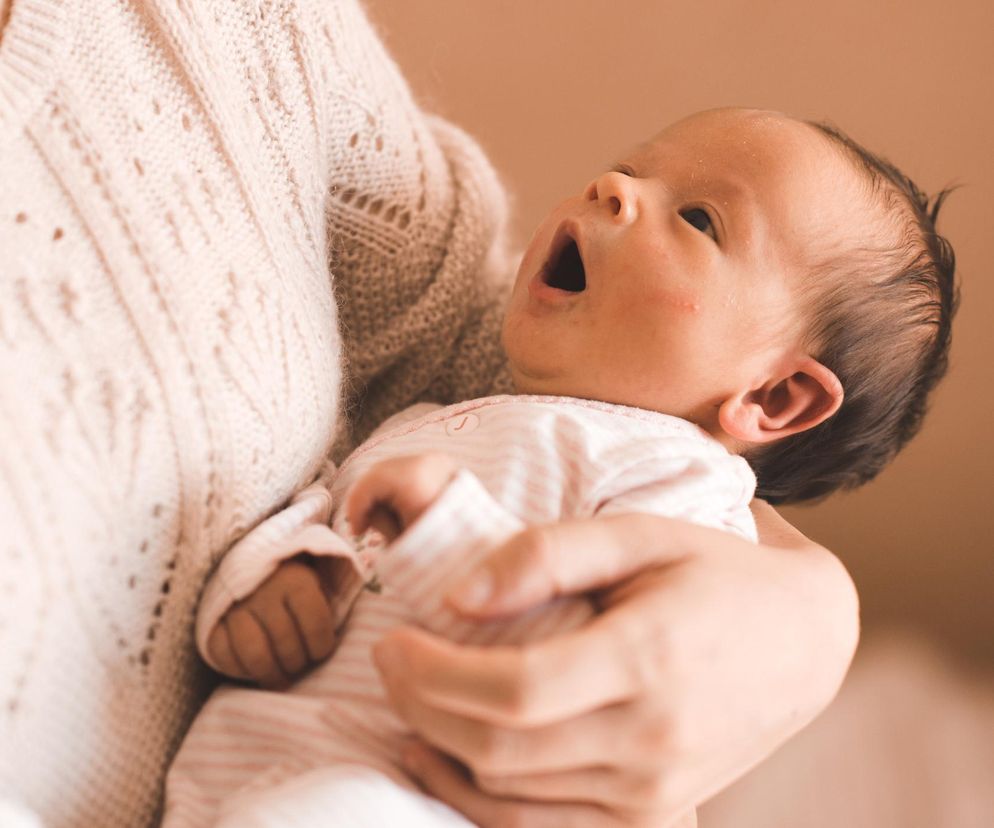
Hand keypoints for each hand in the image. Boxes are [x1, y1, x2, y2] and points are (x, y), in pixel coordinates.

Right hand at [207, 557, 337, 687]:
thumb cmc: (293, 585)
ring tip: (281, 677)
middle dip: (298, 663)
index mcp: (295, 579)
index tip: (321, 651)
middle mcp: (263, 591)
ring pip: (255, 654)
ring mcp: (235, 607)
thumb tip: (334, 649)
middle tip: (300, 666)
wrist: (252, 565)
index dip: (321, 645)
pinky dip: (239, 670)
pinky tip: (253, 669)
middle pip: (286, 643)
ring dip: (271, 673)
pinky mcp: (212, 621)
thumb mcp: (316, 585)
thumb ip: (325, 611)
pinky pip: (223, 655)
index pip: (314, 621)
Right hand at [346, 452, 457, 540]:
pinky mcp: (442, 463)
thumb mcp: (404, 537)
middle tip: (367, 528)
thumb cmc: (443, 543)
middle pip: (377, 474)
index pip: (368, 484)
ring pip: (391, 471)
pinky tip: (405, 511)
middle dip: (368, 502)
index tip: (358, 533)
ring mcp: (434, 458)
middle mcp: (422, 460)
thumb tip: (362, 521)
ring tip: (393, 522)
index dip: (355, 508)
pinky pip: (409, 472)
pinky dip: (401, 491)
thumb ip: (377, 523)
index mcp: (412, 478)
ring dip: (384, 496)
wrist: (484, 539)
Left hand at [373, 503, 858, 826]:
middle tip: (389, 662)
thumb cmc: (716, 573)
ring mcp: (656, 793)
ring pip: (511, 799)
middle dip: (421, 707)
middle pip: (500, 749)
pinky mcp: (657, 816)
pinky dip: (483, 803)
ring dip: (441, 756)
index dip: (433, 671)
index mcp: (648, 660)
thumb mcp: (640, 534)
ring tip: (407, 705)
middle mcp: (652, 742)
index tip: (394, 639)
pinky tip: (449, 762)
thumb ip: (547, 553)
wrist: (804, 641)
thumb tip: (460, 595)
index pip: (512, 690)